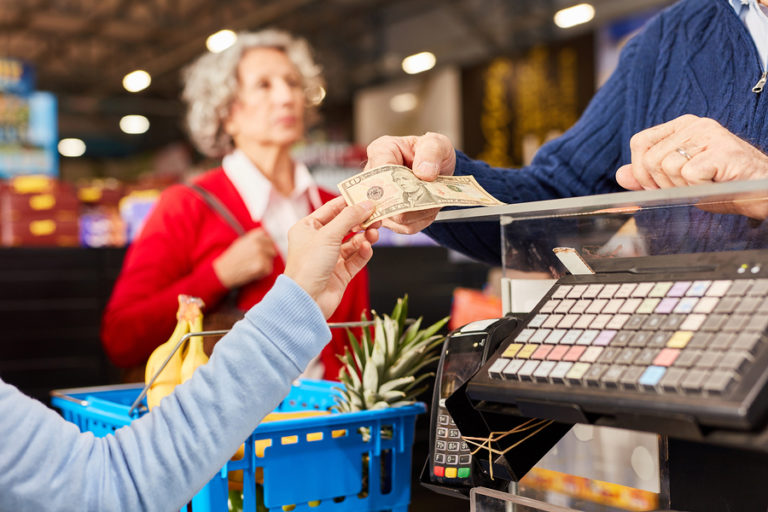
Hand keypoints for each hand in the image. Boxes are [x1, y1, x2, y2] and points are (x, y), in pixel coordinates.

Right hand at [213, 228, 276, 288]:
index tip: (262, 250)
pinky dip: (262, 273)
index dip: (267, 245)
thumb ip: (254, 239)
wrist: (223, 271)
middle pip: (272, 249)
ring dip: (264, 265)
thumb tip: (268, 239)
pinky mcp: (261, 265)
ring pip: (270, 260)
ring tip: (251, 266)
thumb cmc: (231, 258)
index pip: (268, 238)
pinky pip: (268, 270)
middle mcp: (258, 243)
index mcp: (254, 236)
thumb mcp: (241, 242)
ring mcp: (260, 254)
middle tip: (255, 261)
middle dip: (267, 256)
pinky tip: (252, 272)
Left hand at [284, 197, 379, 317]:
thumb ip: (349, 217)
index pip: (332, 209)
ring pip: (353, 242)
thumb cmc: (307, 267)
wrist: (306, 300)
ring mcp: (330, 258)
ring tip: (374, 232)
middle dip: (361, 220)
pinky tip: (366, 248)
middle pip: (345, 225)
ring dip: (364, 236)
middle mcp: (318, 241)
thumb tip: (366, 204)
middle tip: (377, 215)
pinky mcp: (340, 273)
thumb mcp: (328, 235)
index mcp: (308, 228)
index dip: (350, 202)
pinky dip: (363, 252)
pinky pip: (356, 258)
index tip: (367, 196)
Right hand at [365, 132, 455, 232]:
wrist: (438, 169)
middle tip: (429, 195)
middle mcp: (375, 176)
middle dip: (410, 202)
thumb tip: (423, 173)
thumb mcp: (437, 144)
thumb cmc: (431, 153)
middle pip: (383, 200)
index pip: (379, 170)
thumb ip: (431, 152)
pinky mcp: (389, 217)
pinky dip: (420, 221)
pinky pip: (403, 226)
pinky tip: (428, 209)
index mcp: (381, 151)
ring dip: (418, 213)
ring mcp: (379, 199)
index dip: (399, 182)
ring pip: (395, 218)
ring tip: (431, 200)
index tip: (419, 182)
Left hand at [616, 114, 767, 189]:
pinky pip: (689, 175)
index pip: (639, 142)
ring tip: (704, 183)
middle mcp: (694, 125)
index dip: (641, 170)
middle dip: (662, 184)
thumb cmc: (720, 185)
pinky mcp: (723, 150)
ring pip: (668, 167)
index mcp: (681, 127)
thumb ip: (648, 177)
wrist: (761, 191)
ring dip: (682, 187)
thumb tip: (620, 175)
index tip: (656, 185)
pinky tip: (715, 183)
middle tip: (687, 187)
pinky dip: (698, 188)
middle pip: (651, 159)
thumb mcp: (677, 181)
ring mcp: (710, 135)